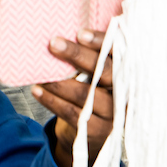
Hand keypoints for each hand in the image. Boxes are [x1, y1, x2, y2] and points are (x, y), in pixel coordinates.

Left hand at [31, 31, 114, 166]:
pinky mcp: (99, 131)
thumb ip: (93, 58)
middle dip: (77, 56)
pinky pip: (72, 113)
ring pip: (85, 94)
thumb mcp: (99, 75)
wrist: (94, 134)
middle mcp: (126, 94)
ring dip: (59, 82)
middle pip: (103, 72)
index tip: (80, 33)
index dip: (102, 43)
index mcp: (129, 74)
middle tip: (54, 43)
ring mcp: (114, 115)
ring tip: (41, 72)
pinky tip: (38, 90)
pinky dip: (51, 101)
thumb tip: (63, 33)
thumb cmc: (94, 93)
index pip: (119, 54)